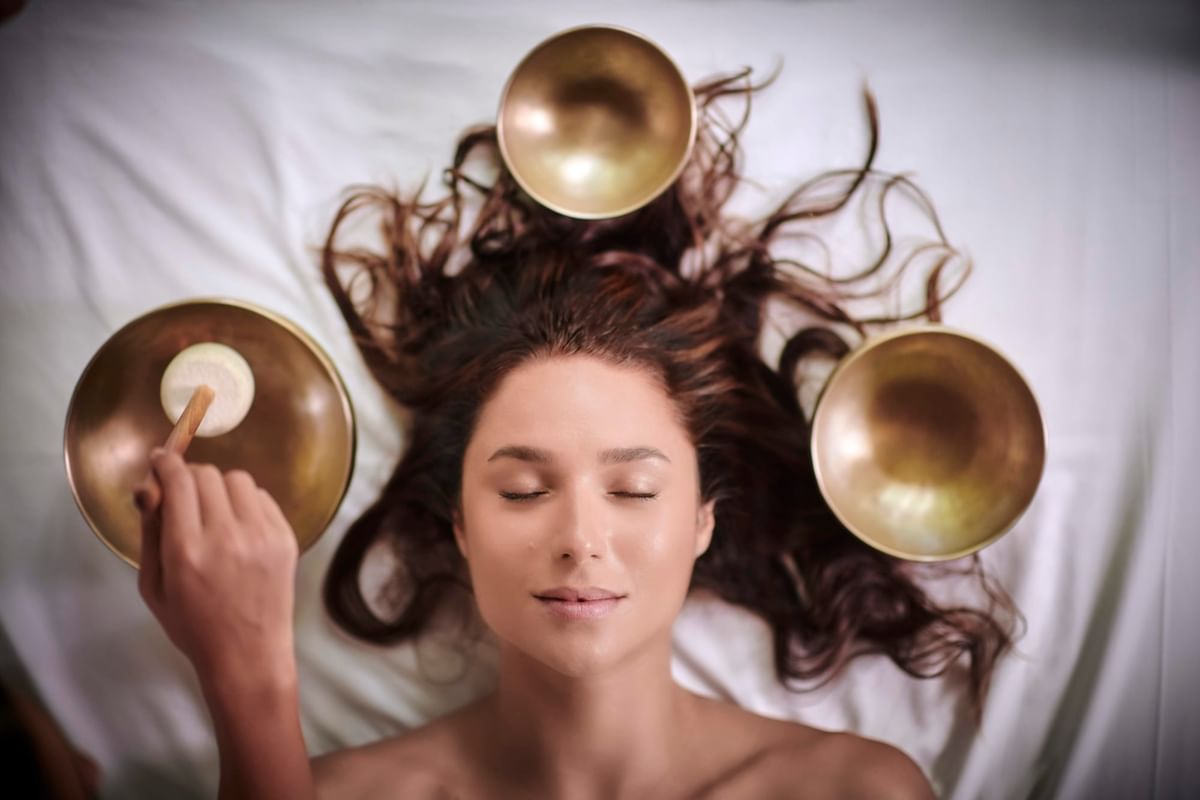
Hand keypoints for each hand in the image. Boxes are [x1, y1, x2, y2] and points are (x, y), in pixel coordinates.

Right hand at [137, 449, 299, 691]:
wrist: (248, 655)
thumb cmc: (193, 626)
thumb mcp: (153, 587)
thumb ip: (150, 533)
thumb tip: (151, 488)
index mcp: (187, 550)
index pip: (178, 480)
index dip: (165, 463)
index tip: (160, 461)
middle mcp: (227, 537)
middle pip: (207, 474)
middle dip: (189, 477)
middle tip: (184, 495)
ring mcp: (262, 537)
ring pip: (238, 480)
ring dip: (220, 488)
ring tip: (213, 511)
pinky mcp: (286, 540)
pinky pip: (263, 498)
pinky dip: (246, 502)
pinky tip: (238, 525)